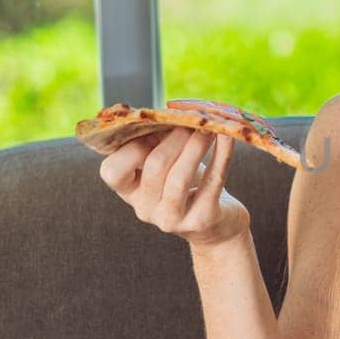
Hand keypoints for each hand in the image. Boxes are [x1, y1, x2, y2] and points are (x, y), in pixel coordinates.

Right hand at [99, 127, 251, 248]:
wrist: (218, 224)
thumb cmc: (188, 184)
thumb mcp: (167, 163)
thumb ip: (157, 141)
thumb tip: (166, 114)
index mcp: (129, 192)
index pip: (112, 171)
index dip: (131, 146)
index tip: (154, 127)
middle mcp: (145, 209)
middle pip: (154, 166)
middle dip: (175, 138)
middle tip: (193, 121)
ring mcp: (172, 219)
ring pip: (179, 177)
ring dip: (196, 146)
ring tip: (209, 128)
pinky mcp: (201, 221)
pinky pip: (212, 183)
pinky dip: (222, 156)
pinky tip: (227, 138)